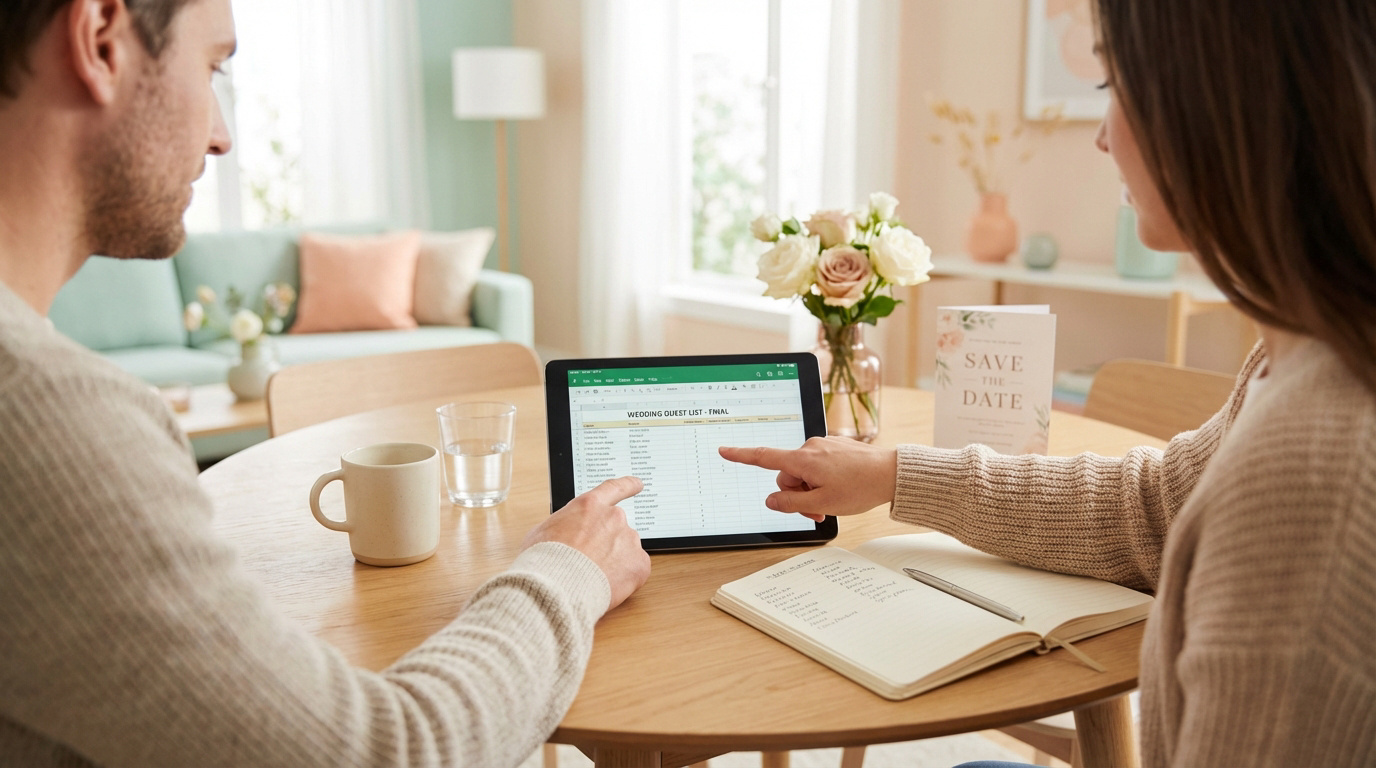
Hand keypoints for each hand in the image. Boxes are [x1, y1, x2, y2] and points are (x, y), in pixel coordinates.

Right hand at [520, 476, 650, 609]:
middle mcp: (613, 517)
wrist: (556, 587)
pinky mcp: (639, 564)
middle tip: (591, 562)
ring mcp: (629, 540)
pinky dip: (625, 578)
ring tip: (593, 577)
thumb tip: (565, 533)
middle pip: (617, 528)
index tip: (638, 484)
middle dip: (608, 543)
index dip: (628, 486)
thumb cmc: (544, 561)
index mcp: (590, 506)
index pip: (614, 489)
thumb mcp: (543, 531)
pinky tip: (606, 584)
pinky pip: (636, 569)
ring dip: (615, 561)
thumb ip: (564, 525)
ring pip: (627, 550)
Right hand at [719, 437, 897, 521]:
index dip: (741, 456)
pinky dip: (822, 480)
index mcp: (803, 460)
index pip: (763, 457)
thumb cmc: (860, 487)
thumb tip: (771, 500)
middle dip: (797, 494)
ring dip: (811, 489)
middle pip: (787, 475)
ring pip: (804, 473)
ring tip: (831, 502)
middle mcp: (810, 447)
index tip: (724, 450)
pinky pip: (818, 465)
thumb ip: (791, 504)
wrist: (892, 473)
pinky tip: (840, 488)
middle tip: (816, 512)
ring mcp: (823, 446)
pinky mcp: (834, 447)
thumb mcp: (822, 504)